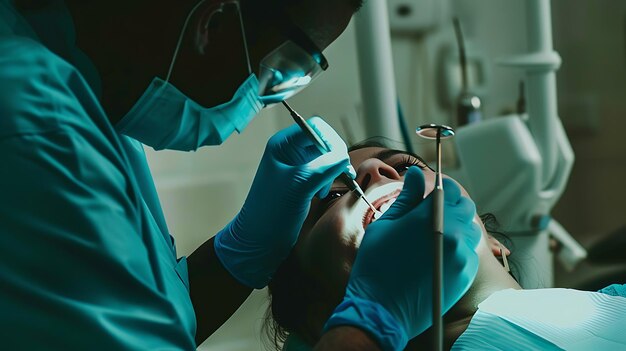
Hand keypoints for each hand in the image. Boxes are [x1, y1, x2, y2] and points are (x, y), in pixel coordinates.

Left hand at [214, 117, 351, 287]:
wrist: (259, 240)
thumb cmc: (271, 212)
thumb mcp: (300, 185)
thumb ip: (324, 166)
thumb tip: (344, 156)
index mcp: (282, 144)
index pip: (315, 127)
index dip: (331, 141)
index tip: (340, 160)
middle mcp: (289, 152)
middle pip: (323, 141)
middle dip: (334, 157)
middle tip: (343, 175)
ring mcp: (295, 167)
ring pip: (325, 158)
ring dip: (331, 171)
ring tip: (324, 188)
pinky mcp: (301, 182)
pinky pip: (322, 172)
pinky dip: (327, 180)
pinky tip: (320, 193)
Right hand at [324, 167, 480, 349]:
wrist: (382, 309)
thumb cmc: (377, 265)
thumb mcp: (385, 225)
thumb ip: (406, 198)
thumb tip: (415, 174)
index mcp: (429, 217)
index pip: (449, 190)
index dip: (441, 187)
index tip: (433, 191)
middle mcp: (452, 233)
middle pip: (464, 208)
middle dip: (451, 205)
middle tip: (432, 213)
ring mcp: (462, 255)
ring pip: (469, 229)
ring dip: (457, 226)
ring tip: (434, 234)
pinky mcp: (465, 274)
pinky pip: (468, 251)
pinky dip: (458, 247)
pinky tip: (437, 254)